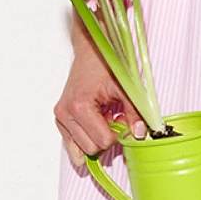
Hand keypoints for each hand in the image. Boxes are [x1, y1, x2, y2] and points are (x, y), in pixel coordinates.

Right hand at [55, 42, 145, 168]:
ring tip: (105, 118)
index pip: (102, 141)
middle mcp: (66, 113)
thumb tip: (140, 134)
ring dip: (96, 137)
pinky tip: (96, 124)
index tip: (123, 119)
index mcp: (80, 106)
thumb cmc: (106, 64)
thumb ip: (135, 114)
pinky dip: (87, 137)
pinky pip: (72, 142)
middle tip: (115, 117)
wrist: (92, 51)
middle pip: (91, 148)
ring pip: (82, 148)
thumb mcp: (126, 88)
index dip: (118, 134)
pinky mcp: (60, 117)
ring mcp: (61, 116)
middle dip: (107, 137)